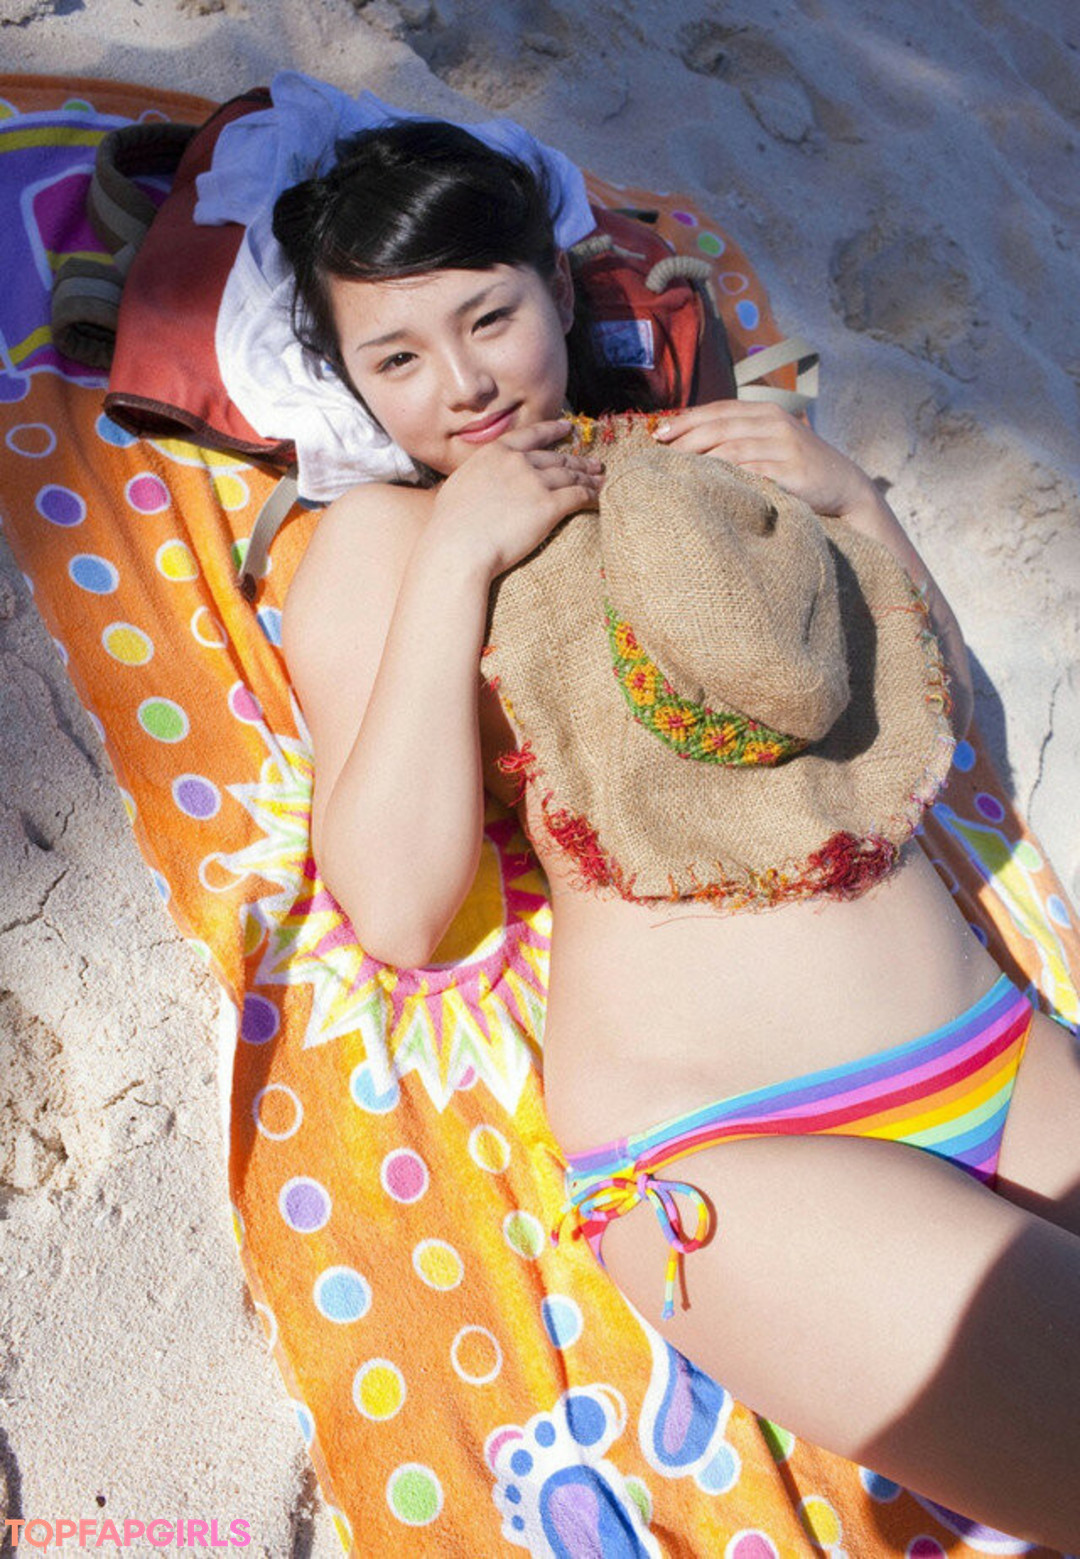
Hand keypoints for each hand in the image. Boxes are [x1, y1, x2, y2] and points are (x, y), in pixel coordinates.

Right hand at [431, 420, 602, 577]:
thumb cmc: (450, 526)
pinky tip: (598, 498)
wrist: (458, 547)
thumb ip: (478, 476)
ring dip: (589, 478)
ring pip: (570, 476)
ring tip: (600, 480)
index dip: (553, 431)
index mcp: (494, 453)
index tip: (567, 429)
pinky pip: (578, 496)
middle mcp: (517, 462)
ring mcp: (535, 482)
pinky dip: (591, 495)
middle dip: (577, 461)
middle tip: (594, 464)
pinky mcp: (549, 506)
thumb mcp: (459, 485)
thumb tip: (481, 481)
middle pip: (556, 458)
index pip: (531, 436)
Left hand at [653, 401, 870, 518]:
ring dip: (700, 458)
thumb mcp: (771, 442)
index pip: (718, 410)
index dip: (686, 419)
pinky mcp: (792, 471)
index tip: (659, 433)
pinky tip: (706, 485)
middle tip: (659, 451)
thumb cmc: (797, 468)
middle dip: (685, 438)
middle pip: (720, 426)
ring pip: (732, 447)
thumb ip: (740, 437)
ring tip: (674, 470)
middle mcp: (774, 422)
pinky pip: (752, 472)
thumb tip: (691, 444)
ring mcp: (785, 445)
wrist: (844, 486)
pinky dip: (726, 477)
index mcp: (765, 412)